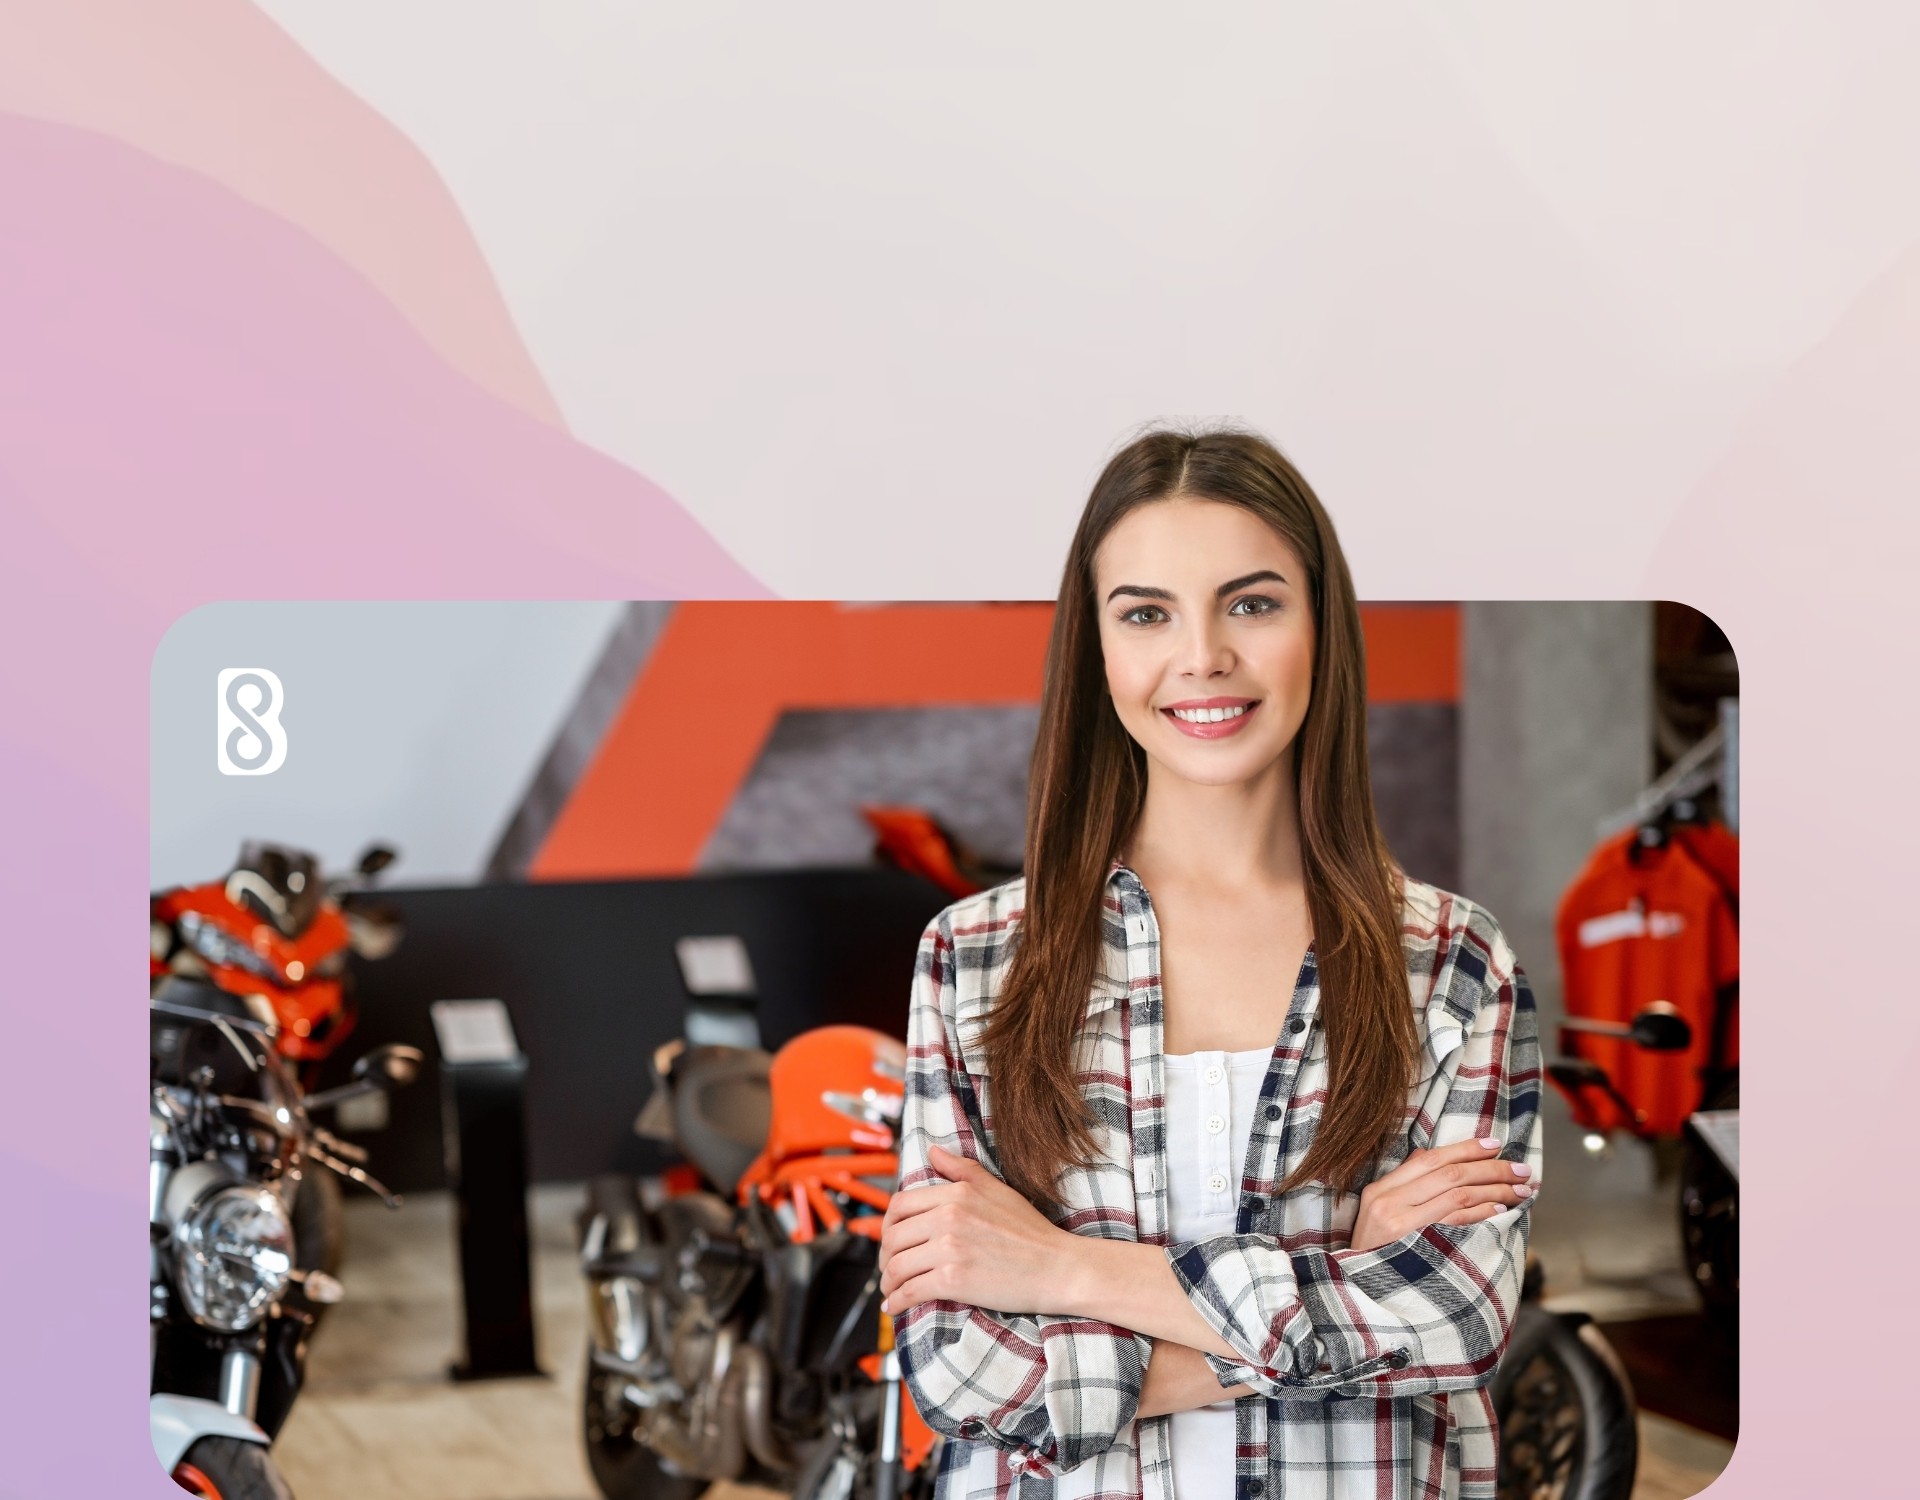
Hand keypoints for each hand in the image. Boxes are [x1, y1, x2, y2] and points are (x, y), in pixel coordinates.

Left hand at [878, 1145, 1076, 1317]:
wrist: (1056, 1267)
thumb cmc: (1030, 1230)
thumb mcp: (997, 1188)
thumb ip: (961, 1169)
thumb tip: (932, 1152)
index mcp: (956, 1193)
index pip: (900, 1204)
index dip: (888, 1223)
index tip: (891, 1238)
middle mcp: (948, 1217)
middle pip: (893, 1236)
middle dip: (884, 1255)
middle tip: (889, 1267)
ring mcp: (949, 1250)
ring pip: (897, 1266)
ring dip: (887, 1282)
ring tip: (890, 1290)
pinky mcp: (952, 1281)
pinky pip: (910, 1291)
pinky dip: (896, 1301)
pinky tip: (894, 1306)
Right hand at [1348, 1136, 1533, 1252]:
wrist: (1361, 1295)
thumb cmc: (1375, 1253)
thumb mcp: (1378, 1214)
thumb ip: (1403, 1183)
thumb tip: (1426, 1153)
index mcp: (1380, 1190)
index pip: (1429, 1159)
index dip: (1466, 1149)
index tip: (1496, 1145)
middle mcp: (1389, 1203)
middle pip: (1450, 1175)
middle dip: (1491, 1169)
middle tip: (1522, 1170)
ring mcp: (1403, 1226)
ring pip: (1459, 1195)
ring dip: (1495, 1190)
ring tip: (1521, 1190)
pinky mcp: (1420, 1249)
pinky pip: (1459, 1223)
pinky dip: (1483, 1213)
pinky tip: (1502, 1210)